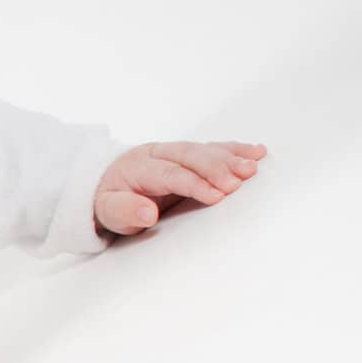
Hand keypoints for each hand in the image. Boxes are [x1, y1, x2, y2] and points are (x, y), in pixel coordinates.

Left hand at [94, 140, 267, 235]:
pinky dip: (234, 150)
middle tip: (240, 179)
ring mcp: (174, 152)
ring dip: (230, 157)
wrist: (106, 185)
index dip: (194, 183)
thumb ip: (124, 212)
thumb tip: (147, 213)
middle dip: (216, 166)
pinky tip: (255, 152)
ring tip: (252, 166)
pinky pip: (212, 148)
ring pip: (204, 149)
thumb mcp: (108, 213)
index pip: (169, 173)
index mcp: (137, 167)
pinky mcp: (188, 155)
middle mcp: (157, 154)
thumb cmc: (111, 202)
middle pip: (189, 156)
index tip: (216, 195)